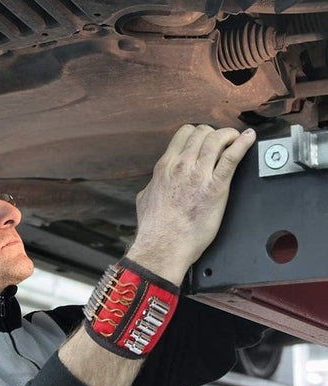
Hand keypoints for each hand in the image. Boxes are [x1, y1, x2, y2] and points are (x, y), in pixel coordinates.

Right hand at [127, 124, 255, 284]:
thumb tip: (153, 184)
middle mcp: (181, 165)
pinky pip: (232, 157)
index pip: (184, 134)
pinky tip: (249, 139)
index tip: (204, 139)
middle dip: (214, 133)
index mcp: (165, 166)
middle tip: (221, 142)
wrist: (164, 245)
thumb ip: (152, 185)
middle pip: (202, 132)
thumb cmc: (155, 228)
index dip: (197, 133)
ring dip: (229, 135)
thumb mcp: (144, 199)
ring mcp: (199, 175)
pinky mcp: (216, 187)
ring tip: (235, 139)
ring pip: (217, 139)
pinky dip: (243, 144)